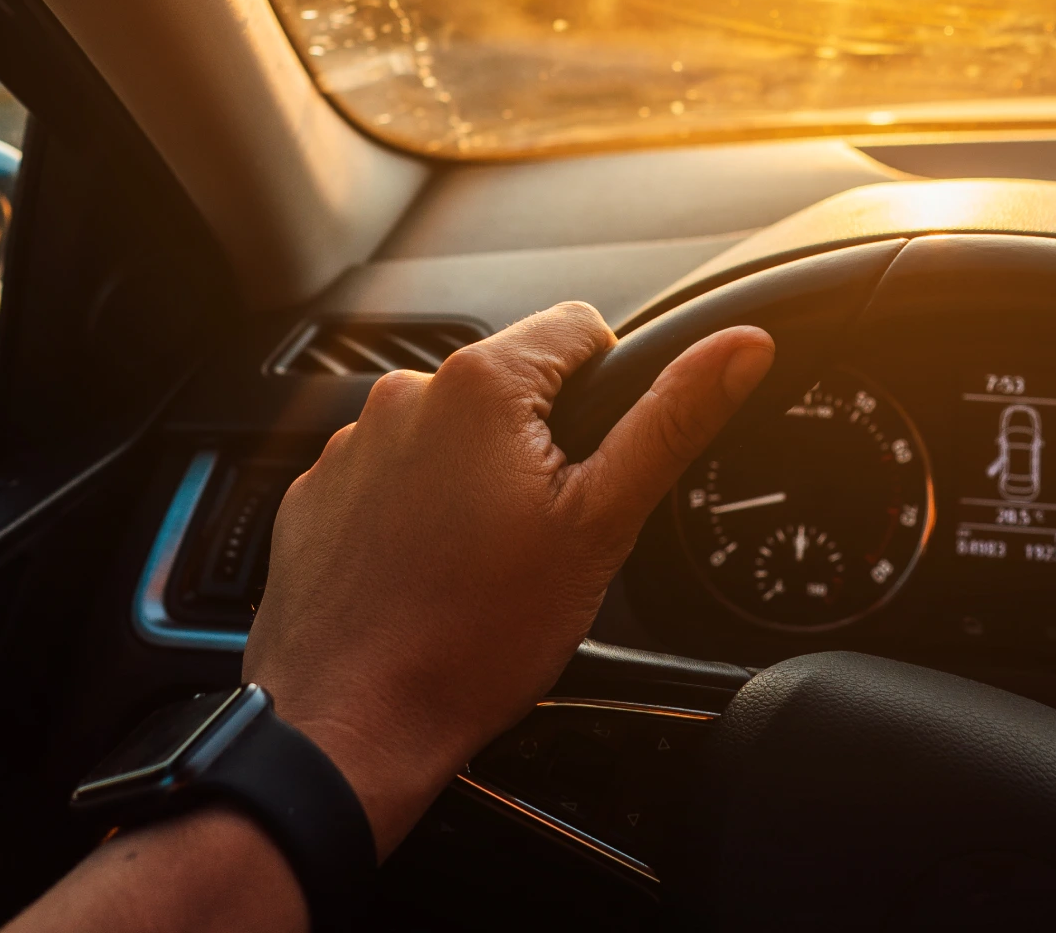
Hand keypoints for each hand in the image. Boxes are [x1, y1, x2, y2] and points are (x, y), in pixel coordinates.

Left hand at [243, 301, 773, 856]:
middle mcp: (402, 397)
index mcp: (480, 385)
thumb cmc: (474, 637)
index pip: (579, 329)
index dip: (609, 392)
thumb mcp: (602, 524)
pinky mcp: (315, 497)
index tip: (597, 465)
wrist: (352, 727)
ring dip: (474, 477)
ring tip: (482, 562)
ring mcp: (349, 447)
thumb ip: (673, 420)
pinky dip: (415, 513)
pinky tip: (429, 574)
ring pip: (448, 435)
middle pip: (511, 386)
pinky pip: (388, 478)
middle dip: (540, 445)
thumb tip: (741, 348)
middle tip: (545, 531)